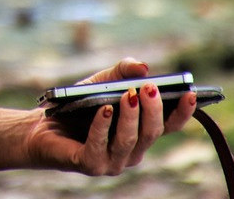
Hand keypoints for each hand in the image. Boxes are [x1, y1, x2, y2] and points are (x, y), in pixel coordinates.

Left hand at [25, 58, 196, 176]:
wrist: (42, 126)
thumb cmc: (79, 105)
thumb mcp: (103, 82)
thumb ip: (123, 71)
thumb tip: (144, 67)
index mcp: (140, 133)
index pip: (169, 126)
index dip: (183, 112)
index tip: (190, 93)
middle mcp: (131, 152)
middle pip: (152, 133)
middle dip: (153, 109)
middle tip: (149, 88)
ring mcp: (112, 162)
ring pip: (129, 140)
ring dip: (131, 116)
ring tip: (128, 95)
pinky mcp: (89, 165)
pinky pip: (100, 146)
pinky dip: (103, 126)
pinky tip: (104, 110)